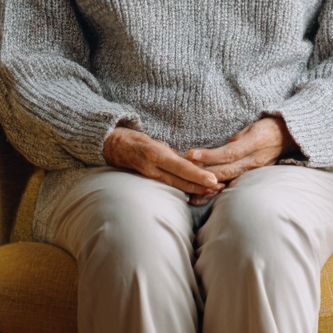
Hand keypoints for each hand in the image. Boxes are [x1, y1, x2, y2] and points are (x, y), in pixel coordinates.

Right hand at [103, 126, 224, 200]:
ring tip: (214, 191)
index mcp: (157, 155)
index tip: (214, 180)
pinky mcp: (148, 180)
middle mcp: (153, 168)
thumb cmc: (136, 140)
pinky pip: (168, 186)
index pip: (182, 168)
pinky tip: (196, 192)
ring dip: (195, 190)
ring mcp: (149, 176)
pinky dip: (183, 189)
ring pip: (176, 186)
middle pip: (181, 181)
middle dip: (201, 186)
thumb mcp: (156, 142)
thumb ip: (173, 154)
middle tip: (221, 188)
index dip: (198, 176)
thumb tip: (192, 163)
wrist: (112, 146)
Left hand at [186, 117, 293, 191]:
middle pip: (226, 170)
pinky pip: (232, 186)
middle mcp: (254, 162)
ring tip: (187, 188)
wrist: (287, 138)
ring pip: (227, 181)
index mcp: (253, 144)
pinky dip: (216, 192)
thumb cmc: (266, 128)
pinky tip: (201, 197)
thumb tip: (217, 151)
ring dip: (207, 185)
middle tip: (183, 172)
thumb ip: (235, 140)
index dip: (209, 155)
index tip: (191, 155)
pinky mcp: (251, 178)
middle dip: (203, 172)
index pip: (228, 152)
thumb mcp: (251, 128)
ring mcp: (253, 172)